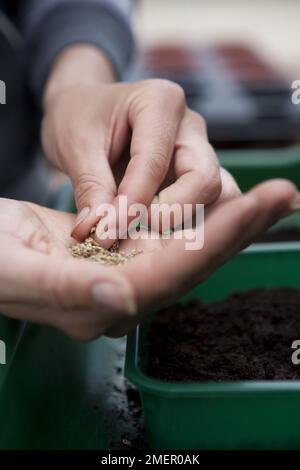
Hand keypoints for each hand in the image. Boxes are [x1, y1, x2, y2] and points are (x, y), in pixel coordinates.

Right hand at [0, 179, 297, 339]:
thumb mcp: (16, 270)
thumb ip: (68, 291)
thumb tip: (123, 297)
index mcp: (98, 306)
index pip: (170, 274)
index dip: (215, 241)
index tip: (256, 206)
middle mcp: (121, 295)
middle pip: (192, 261)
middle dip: (239, 227)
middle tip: (284, 194)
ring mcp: (124, 272)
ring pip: (188, 245)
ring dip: (230, 218)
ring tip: (273, 194)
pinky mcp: (122, 252)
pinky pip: (171, 233)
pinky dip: (202, 213)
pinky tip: (228, 198)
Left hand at [42, 46, 225, 247]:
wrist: (84, 110)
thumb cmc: (80, 118)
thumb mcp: (75, 146)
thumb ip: (91, 188)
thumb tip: (102, 233)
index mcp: (160, 102)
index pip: (155, 162)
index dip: (133, 203)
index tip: (107, 233)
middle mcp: (190, 126)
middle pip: (203, 180)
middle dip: (170, 214)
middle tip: (130, 231)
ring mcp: (198, 151)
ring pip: (212, 196)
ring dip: (181, 221)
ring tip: (138, 232)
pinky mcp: (194, 174)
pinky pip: (203, 204)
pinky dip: (182, 223)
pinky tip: (150, 233)